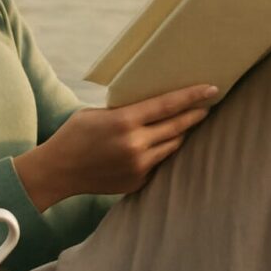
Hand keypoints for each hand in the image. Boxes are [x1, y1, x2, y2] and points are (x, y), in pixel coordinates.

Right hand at [15, 84, 219, 210]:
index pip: (167, 105)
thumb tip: (155, 105)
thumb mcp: (98, 113)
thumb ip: (126, 111)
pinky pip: (158, 163)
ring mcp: (138, 166)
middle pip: (177, 127)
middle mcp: (135, 145)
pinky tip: (157, 144)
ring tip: (185, 124)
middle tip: (208, 106)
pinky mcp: (137, 181)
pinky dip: (159, 152)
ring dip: (179, 134)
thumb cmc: (75, 134)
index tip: (211, 89)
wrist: (58, 171)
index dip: (192, 96)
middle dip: (195, 115)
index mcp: (125, 121)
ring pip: (171, 146)